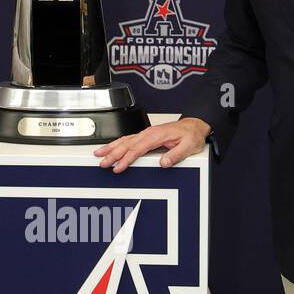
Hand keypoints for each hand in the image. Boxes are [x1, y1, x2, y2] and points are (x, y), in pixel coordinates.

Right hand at [94, 118, 210, 172]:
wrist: (194, 126)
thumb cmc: (191, 135)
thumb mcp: (189, 146)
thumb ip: (176, 155)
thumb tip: (164, 163)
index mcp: (157, 136)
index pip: (137, 149)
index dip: (126, 159)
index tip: (118, 167)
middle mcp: (149, 133)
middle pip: (127, 144)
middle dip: (113, 154)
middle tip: (103, 163)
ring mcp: (146, 134)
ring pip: (125, 140)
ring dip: (111, 147)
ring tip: (99, 154)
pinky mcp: (146, 136)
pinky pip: (128, 139)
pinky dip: (117, 143)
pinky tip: (111, 148)